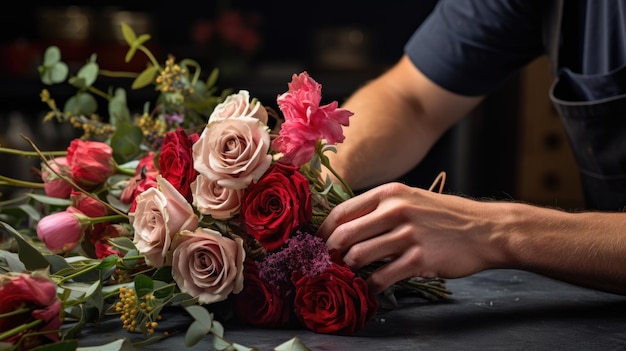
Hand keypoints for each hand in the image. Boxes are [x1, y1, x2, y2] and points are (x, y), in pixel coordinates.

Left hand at [316, 182, 501, 293]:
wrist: (486, 229)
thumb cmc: (445, 216)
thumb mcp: (412, 199)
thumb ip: (381, 208)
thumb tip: (347, 225)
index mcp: (390, 193)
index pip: (342, 211)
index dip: (324, 230)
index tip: (317, 243)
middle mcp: (396, 210)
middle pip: (345, 234)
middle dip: (329, 252)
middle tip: (325, 263)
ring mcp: (408, 234)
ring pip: (359, 256)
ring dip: (348, 270)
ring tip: (347, 276)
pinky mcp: (420, 258)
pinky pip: (383, 276)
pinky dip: (371, 286)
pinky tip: (370, 289)